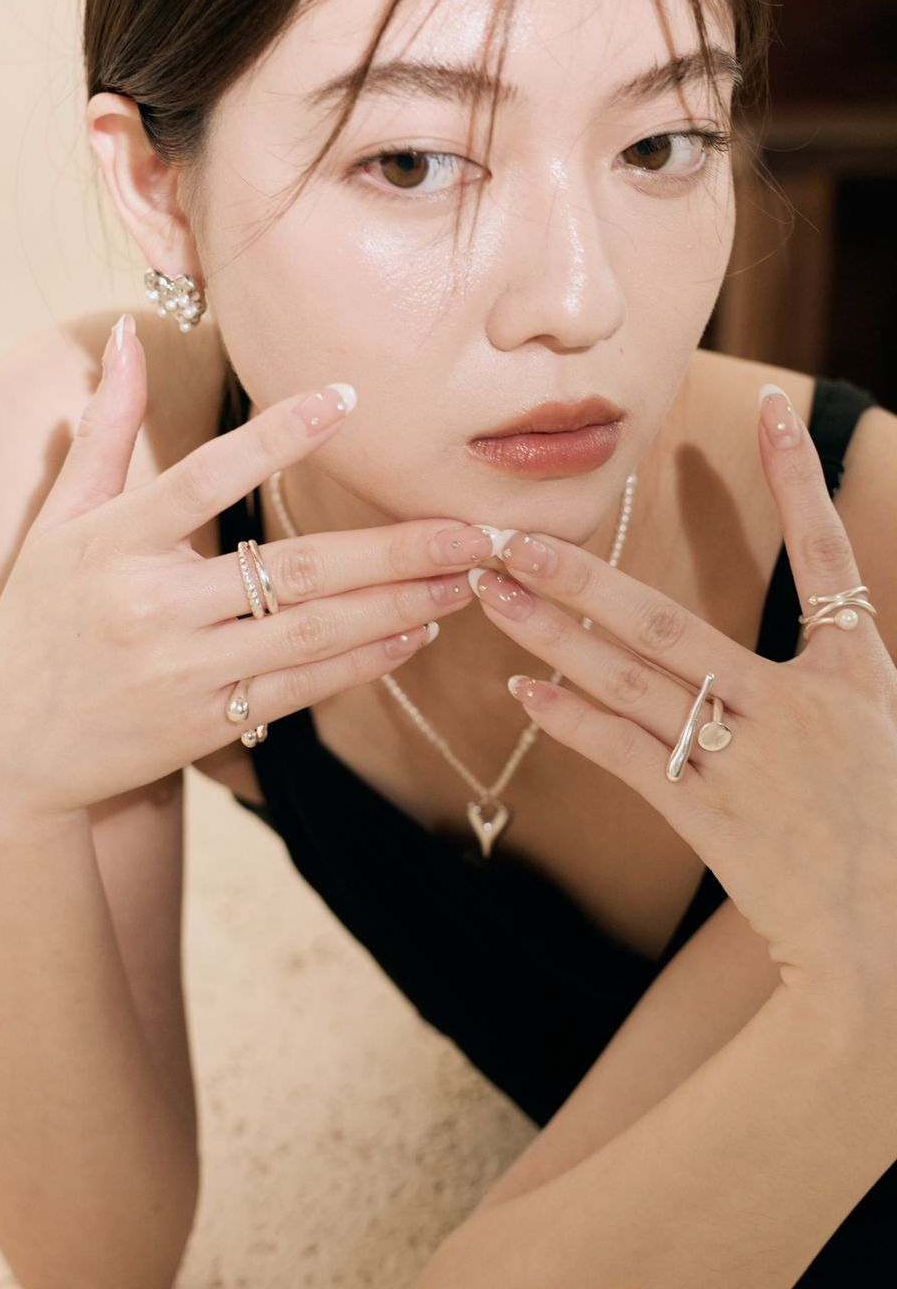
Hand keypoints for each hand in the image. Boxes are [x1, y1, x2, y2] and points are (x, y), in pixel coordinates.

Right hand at [0, 316, 473, 822]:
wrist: (10, 752)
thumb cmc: (38, 620)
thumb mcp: (60, 522)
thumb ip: (106, 431)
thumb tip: (129, 337)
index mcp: (113, 541)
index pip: (206, 476)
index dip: (277, 436)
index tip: (346, 398)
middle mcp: (150, 604)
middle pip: (293, 568)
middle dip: (394, 549)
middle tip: (471, 530)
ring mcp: (181, 670)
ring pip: (312, 632)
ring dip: (398, 605)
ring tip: (463, 579)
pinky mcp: (204, 723)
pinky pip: (302, 689)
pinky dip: (362, 661)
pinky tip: (414, 633)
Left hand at [467, 386, 896, 1016]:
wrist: (893, 939)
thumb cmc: (894, 828)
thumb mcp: (884, 728)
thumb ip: (840, 664)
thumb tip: (827, 604)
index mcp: (853, 672)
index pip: (824, 554)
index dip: (796, 479)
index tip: (765, 406)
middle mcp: (796, 703)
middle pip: (668, 622)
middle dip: (581, 575)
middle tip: (511, 535)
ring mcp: (748, 759)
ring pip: (630, 679)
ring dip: (552, 633)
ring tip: (490, 593)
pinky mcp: (711, 815)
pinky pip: (625, 752)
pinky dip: (573, 718)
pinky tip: (524, 689)